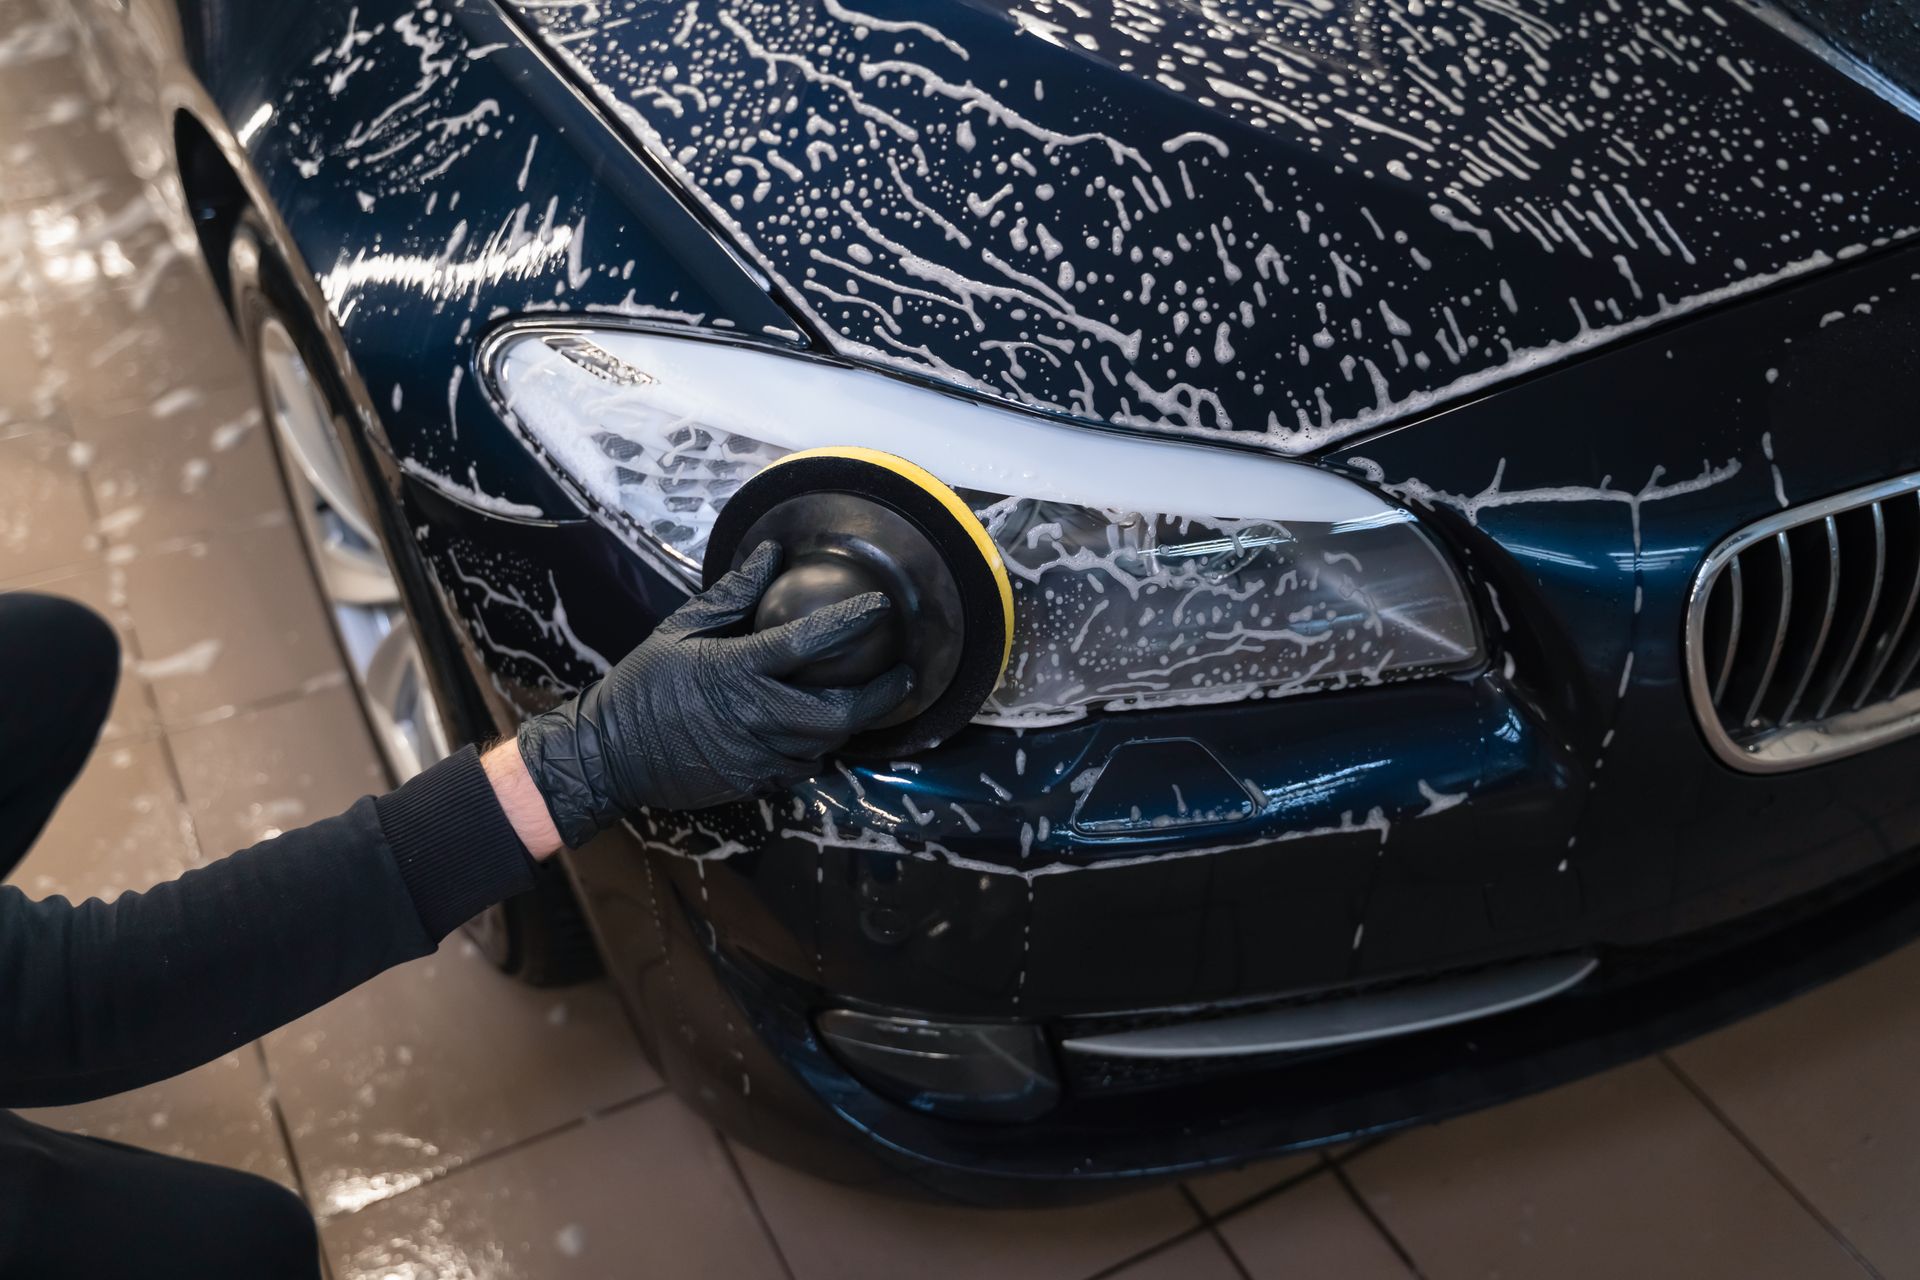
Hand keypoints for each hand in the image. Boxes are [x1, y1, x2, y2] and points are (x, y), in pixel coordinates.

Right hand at [516, 541, 912, 847]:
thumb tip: (771, 555)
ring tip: (870, 700)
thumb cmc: (643, 685)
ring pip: (826, 744)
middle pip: (836, 712)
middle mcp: (752, 717)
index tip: (879, 608)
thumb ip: (732, 595)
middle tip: (903, 676)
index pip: (806, 643)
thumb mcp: (681, 629)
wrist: (609, 755)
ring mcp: (754, 757)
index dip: (850, 622)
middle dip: (880, 696)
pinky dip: (819, 750)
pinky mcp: (752, 784)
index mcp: (734, 670)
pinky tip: (823, 732)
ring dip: (851, 724)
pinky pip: (802, 769)